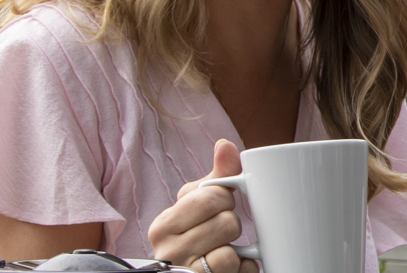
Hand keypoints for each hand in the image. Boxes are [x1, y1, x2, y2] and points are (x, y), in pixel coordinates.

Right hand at [148, 139, 258, 272]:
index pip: (210, 197)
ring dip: (237, 251)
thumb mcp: (198, 205)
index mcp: (163, 225)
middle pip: (226, 222)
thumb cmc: (194, 237)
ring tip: (224, 250)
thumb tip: (225, 146)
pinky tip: (231, 268)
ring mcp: (185, 272)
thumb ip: (216, 176)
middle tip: (222, 232)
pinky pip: (238, 272)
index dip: (225, 199)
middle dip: (232, 224)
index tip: (219, 206)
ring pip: (230, 253)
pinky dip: (243, 268)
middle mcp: (168, 251)